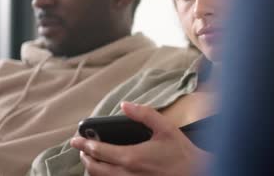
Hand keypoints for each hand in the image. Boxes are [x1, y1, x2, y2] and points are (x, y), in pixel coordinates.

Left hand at [70, 102, 210, 175]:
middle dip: (85, 158)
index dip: (84, 144)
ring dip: (92, 170)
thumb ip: (144, 114)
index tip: (75, 139)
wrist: (198, 174)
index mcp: (132, 157)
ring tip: (91, 160)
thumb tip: (126, 105)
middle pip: (95, 169)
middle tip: (82, 149)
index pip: (99, 151)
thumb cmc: (182, 153)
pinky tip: (108, 170)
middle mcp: (127, 174)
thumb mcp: (166, 128)